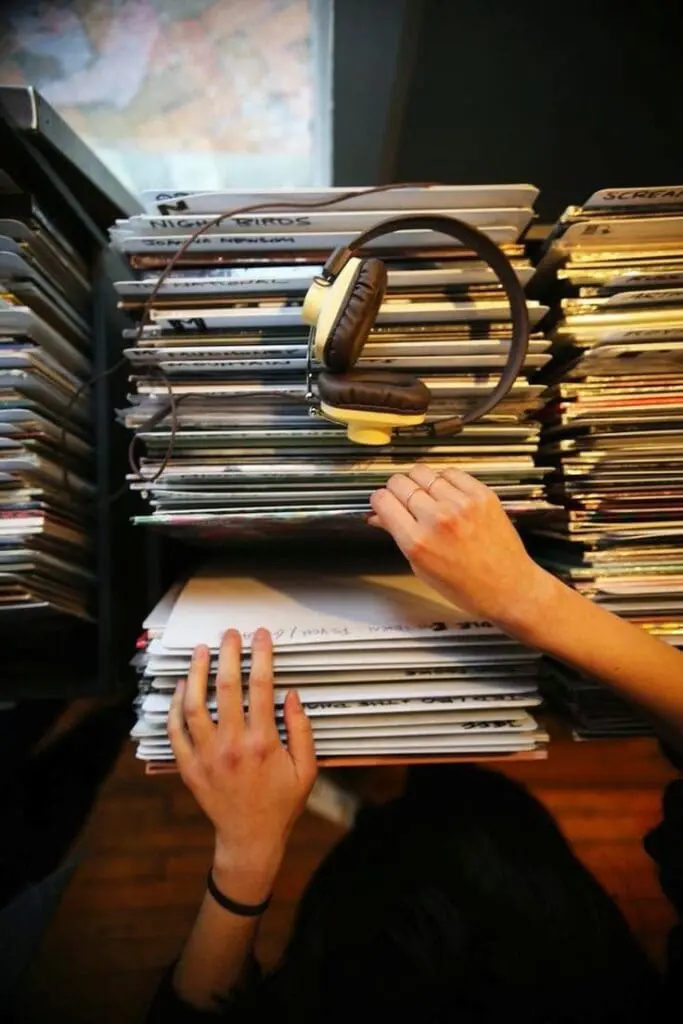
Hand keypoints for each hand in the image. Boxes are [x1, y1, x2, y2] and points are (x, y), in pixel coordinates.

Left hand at [168, 628, 316, 901]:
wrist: (250, 839)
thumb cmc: (282, 803)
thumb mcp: (306, 769)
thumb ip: (301, 730)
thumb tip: (291, 695)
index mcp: (263, 742)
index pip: (261, 686)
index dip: (261, 656)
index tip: (261, 636)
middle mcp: (232, 745)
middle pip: (226, 688)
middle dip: (228, 654)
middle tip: (230, 634)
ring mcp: (207, 755)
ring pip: (195, 705)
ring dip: (196, 673)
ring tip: (200, 651)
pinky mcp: (189, 767)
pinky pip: (176, 732)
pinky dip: (175, 707)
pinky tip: (181, 688)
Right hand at [369, 465, 554, 635]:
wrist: (508, 588)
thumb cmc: (468, 587)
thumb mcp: (422, 568)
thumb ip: (400, 537)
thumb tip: (381, 516)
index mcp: (417, 542)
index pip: (383, 500)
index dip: (379, 500)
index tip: (382, 502)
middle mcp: (437, 519)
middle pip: (400, 482)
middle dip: (396, 489)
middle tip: (402, 499)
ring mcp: (460, 504)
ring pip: (423, 472)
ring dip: (419, 482)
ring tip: (426, 496)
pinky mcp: (481, 495)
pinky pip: (451, 473)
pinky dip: (444, 480)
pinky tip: (446, 493)